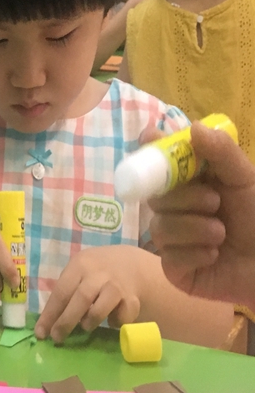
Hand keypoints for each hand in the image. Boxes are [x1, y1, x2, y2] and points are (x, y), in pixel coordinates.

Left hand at [35, 246, 144, 343]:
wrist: (131, 264)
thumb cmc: (95, 272)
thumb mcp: (79, 271)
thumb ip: (67, 291)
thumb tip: (49, 321)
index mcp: (80, 265)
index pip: (61, 292)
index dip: (50, 314)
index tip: (41, 333)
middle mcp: (99, 274)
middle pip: (81, 299)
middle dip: (66, 321)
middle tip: (57, 338)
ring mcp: (117, 286)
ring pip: (102, 307)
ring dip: (90, 320)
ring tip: (85, 326)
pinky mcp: (133, 298)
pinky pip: (123, 316)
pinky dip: (115, 322)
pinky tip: (111, 322)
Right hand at [149, 122, 254, 309]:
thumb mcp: (244, 181)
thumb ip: (221, 153)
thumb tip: (193, 126)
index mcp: (189, 183)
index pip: (159, 163)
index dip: (150, 150)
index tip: (149, 138)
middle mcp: (175, 208)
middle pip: (155, 195)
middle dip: (186, 198)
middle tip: (215, 203)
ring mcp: (171, 238)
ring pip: (160, 226)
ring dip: (196, 229)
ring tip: (221, 235)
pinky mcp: (172, 267)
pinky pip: (169, 255)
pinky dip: (195, 253)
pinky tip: (214, 255)